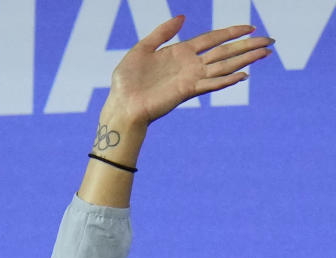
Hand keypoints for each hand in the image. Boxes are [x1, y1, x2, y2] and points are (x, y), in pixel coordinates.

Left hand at [106, 15, 273, 126]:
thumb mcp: (142, 49)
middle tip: (270, 41)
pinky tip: (243, 75)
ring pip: (224, 66)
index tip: (251, 27)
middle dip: (247, 46)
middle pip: (225, 52)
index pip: (212, 38)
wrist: (121, 105)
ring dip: (245, 60)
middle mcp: (189, 65)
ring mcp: (190, 78)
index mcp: (180, 52)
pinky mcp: (186, 91)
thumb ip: (162, 33)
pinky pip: (211, 84)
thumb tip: (182, 17)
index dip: (231, 32)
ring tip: (265, 53)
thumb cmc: (127, 81)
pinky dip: (227, 80)